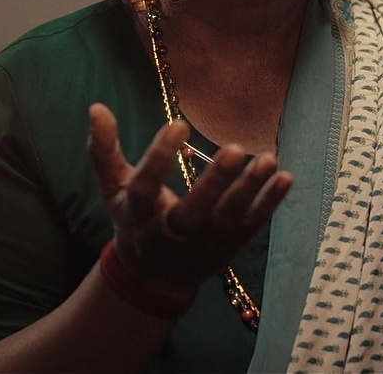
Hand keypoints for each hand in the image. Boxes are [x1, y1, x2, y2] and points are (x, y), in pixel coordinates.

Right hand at [87, 103, 292, 294]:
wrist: (154, 276)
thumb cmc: (135, 219)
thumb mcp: (114, 189)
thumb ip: (103, 150)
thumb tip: (96, 108)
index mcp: (139, 216)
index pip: (146, 189)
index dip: (158, 158)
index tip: (178, 124)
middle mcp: (171, 235)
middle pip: (193, 213)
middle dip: (214, 183)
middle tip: (235, 149)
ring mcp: (204, 244)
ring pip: (228, 220)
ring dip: (250, 190)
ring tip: (267, 159)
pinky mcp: (229, 246)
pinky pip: (251, 225)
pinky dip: (269, 203)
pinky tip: (285, 177)